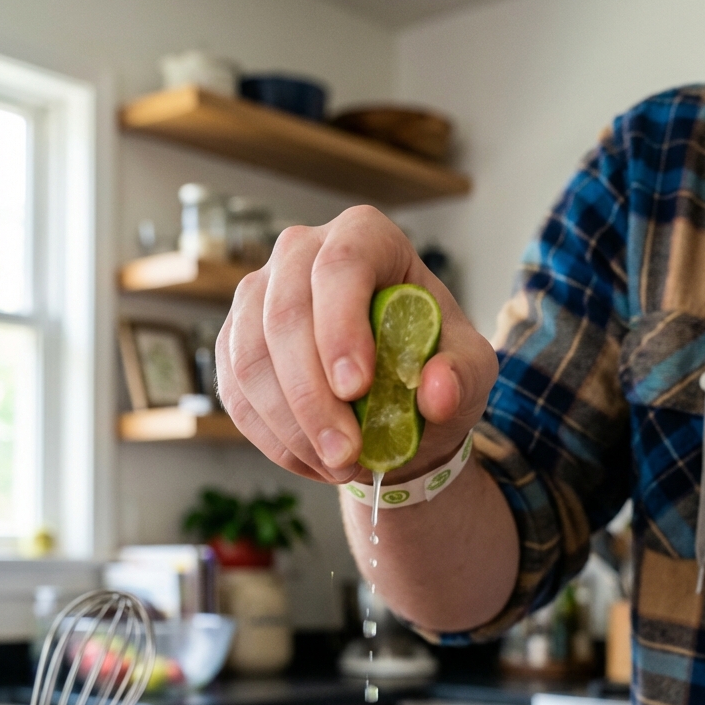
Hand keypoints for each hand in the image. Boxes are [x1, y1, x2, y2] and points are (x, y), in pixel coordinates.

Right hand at [216, 206, 498, 483]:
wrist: (396, 400)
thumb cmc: (432, 367)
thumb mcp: (469, 371)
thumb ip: (461, 376)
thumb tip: (436, 392)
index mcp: (366, 238)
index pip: (342, 264)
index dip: (341, 326)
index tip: (357, 389)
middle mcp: (301, 253)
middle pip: (285, 314)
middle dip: (313, 396)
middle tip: (348, 454)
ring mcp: (258, 296)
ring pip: (251, 359)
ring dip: (291, 425)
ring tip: (339, 466)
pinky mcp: (234, 344)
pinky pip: (237, 393)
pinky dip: (274, 438)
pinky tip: (314, 462)